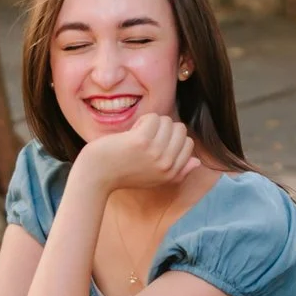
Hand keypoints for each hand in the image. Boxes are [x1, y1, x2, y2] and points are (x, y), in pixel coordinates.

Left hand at [74, 112, 202, 194]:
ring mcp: (155, 152)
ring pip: (167, 121)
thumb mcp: (155, 178)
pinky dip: (143, 120)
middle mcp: (167, 164)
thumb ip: (178, 171)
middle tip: (146, 138)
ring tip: (138, 136)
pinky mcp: (142, 141)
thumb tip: (197, 162)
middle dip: (164, 129)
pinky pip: (153, 118)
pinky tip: (132, 132)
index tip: (155, 145)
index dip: (172, 138)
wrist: (97, 175)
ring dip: (152, 124)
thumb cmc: (123, 174)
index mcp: (172, 173)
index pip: (189, 144)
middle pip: (180, 130)